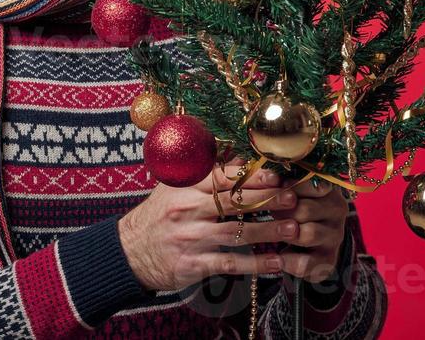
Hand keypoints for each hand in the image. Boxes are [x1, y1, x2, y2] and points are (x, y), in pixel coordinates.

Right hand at [118, 156, 302, 293]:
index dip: (251, 177)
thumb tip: (238, 159)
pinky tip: (275, 263)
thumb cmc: (158, 215)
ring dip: (267, 231)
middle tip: (294, 199)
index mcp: (185, 188)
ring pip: (235, 233)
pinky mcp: (193, 264)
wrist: (130, 250)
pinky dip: (254, 263)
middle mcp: (187, 210)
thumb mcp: (173, 187)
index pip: (222, 178)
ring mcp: (190, 238)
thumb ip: (203, 174)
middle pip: (233, 204)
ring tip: (294, 229)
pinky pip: (229, 263)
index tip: (276, 176)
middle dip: (267, 201)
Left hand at [272, 175, 347, 283]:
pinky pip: (307, 263)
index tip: (272, 190)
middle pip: (305, 209)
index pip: (310, 184)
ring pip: (308, 234)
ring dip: (285, 234)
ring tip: (272, 233)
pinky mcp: (329, 260)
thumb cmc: (289, 205)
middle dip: (281, 213)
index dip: (287, 188)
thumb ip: (278, 180)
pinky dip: (288, 262)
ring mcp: (335, 236)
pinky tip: (277, 258)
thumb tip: (264, 174)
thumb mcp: (285, 189)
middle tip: (269, 213)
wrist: (301, 238)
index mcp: (328, 188)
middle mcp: (337, 210)